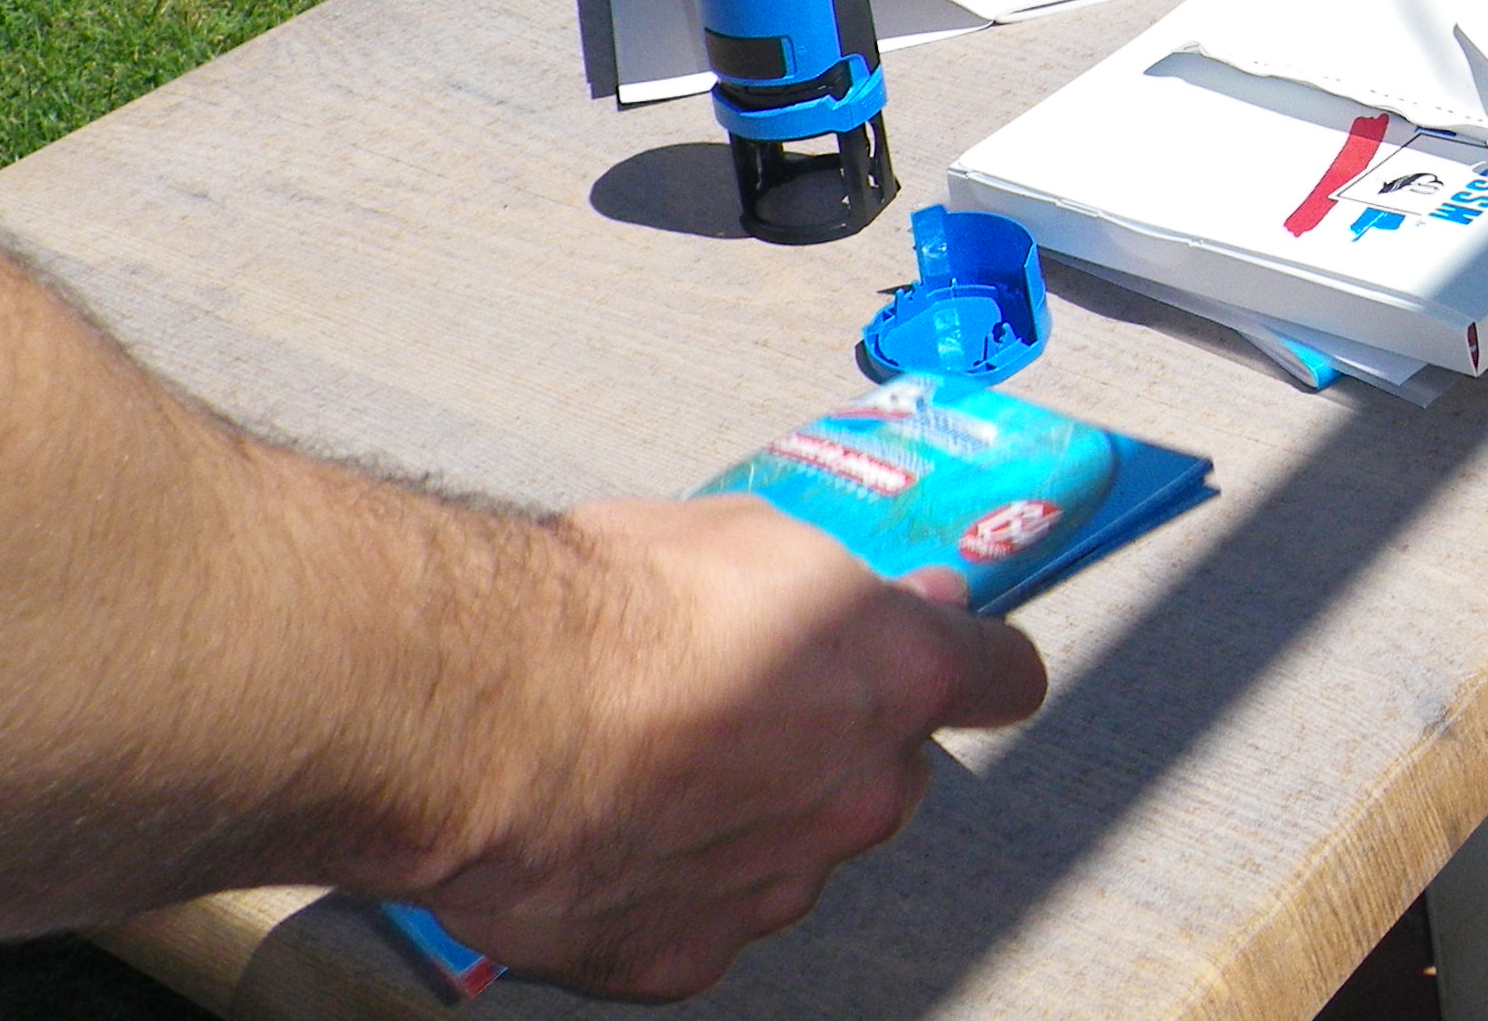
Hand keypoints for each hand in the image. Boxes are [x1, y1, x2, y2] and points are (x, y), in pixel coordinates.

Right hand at [415, 496, 1044, 998]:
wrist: (484, 717)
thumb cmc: (603, 612)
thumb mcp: (747, 535)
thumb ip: (840, 587)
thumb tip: (899, 600)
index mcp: (897, 677)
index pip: (1003, 678)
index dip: (979, 665)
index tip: (959, 659)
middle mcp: (859, 793)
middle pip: (891, 774)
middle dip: (846, 741)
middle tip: (758, 699)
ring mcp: (777, 885)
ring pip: (800, 850)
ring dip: (760, 815)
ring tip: (661, 761)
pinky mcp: (686, 952)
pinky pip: (704, 916)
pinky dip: (673, 883)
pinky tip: (617, 830)